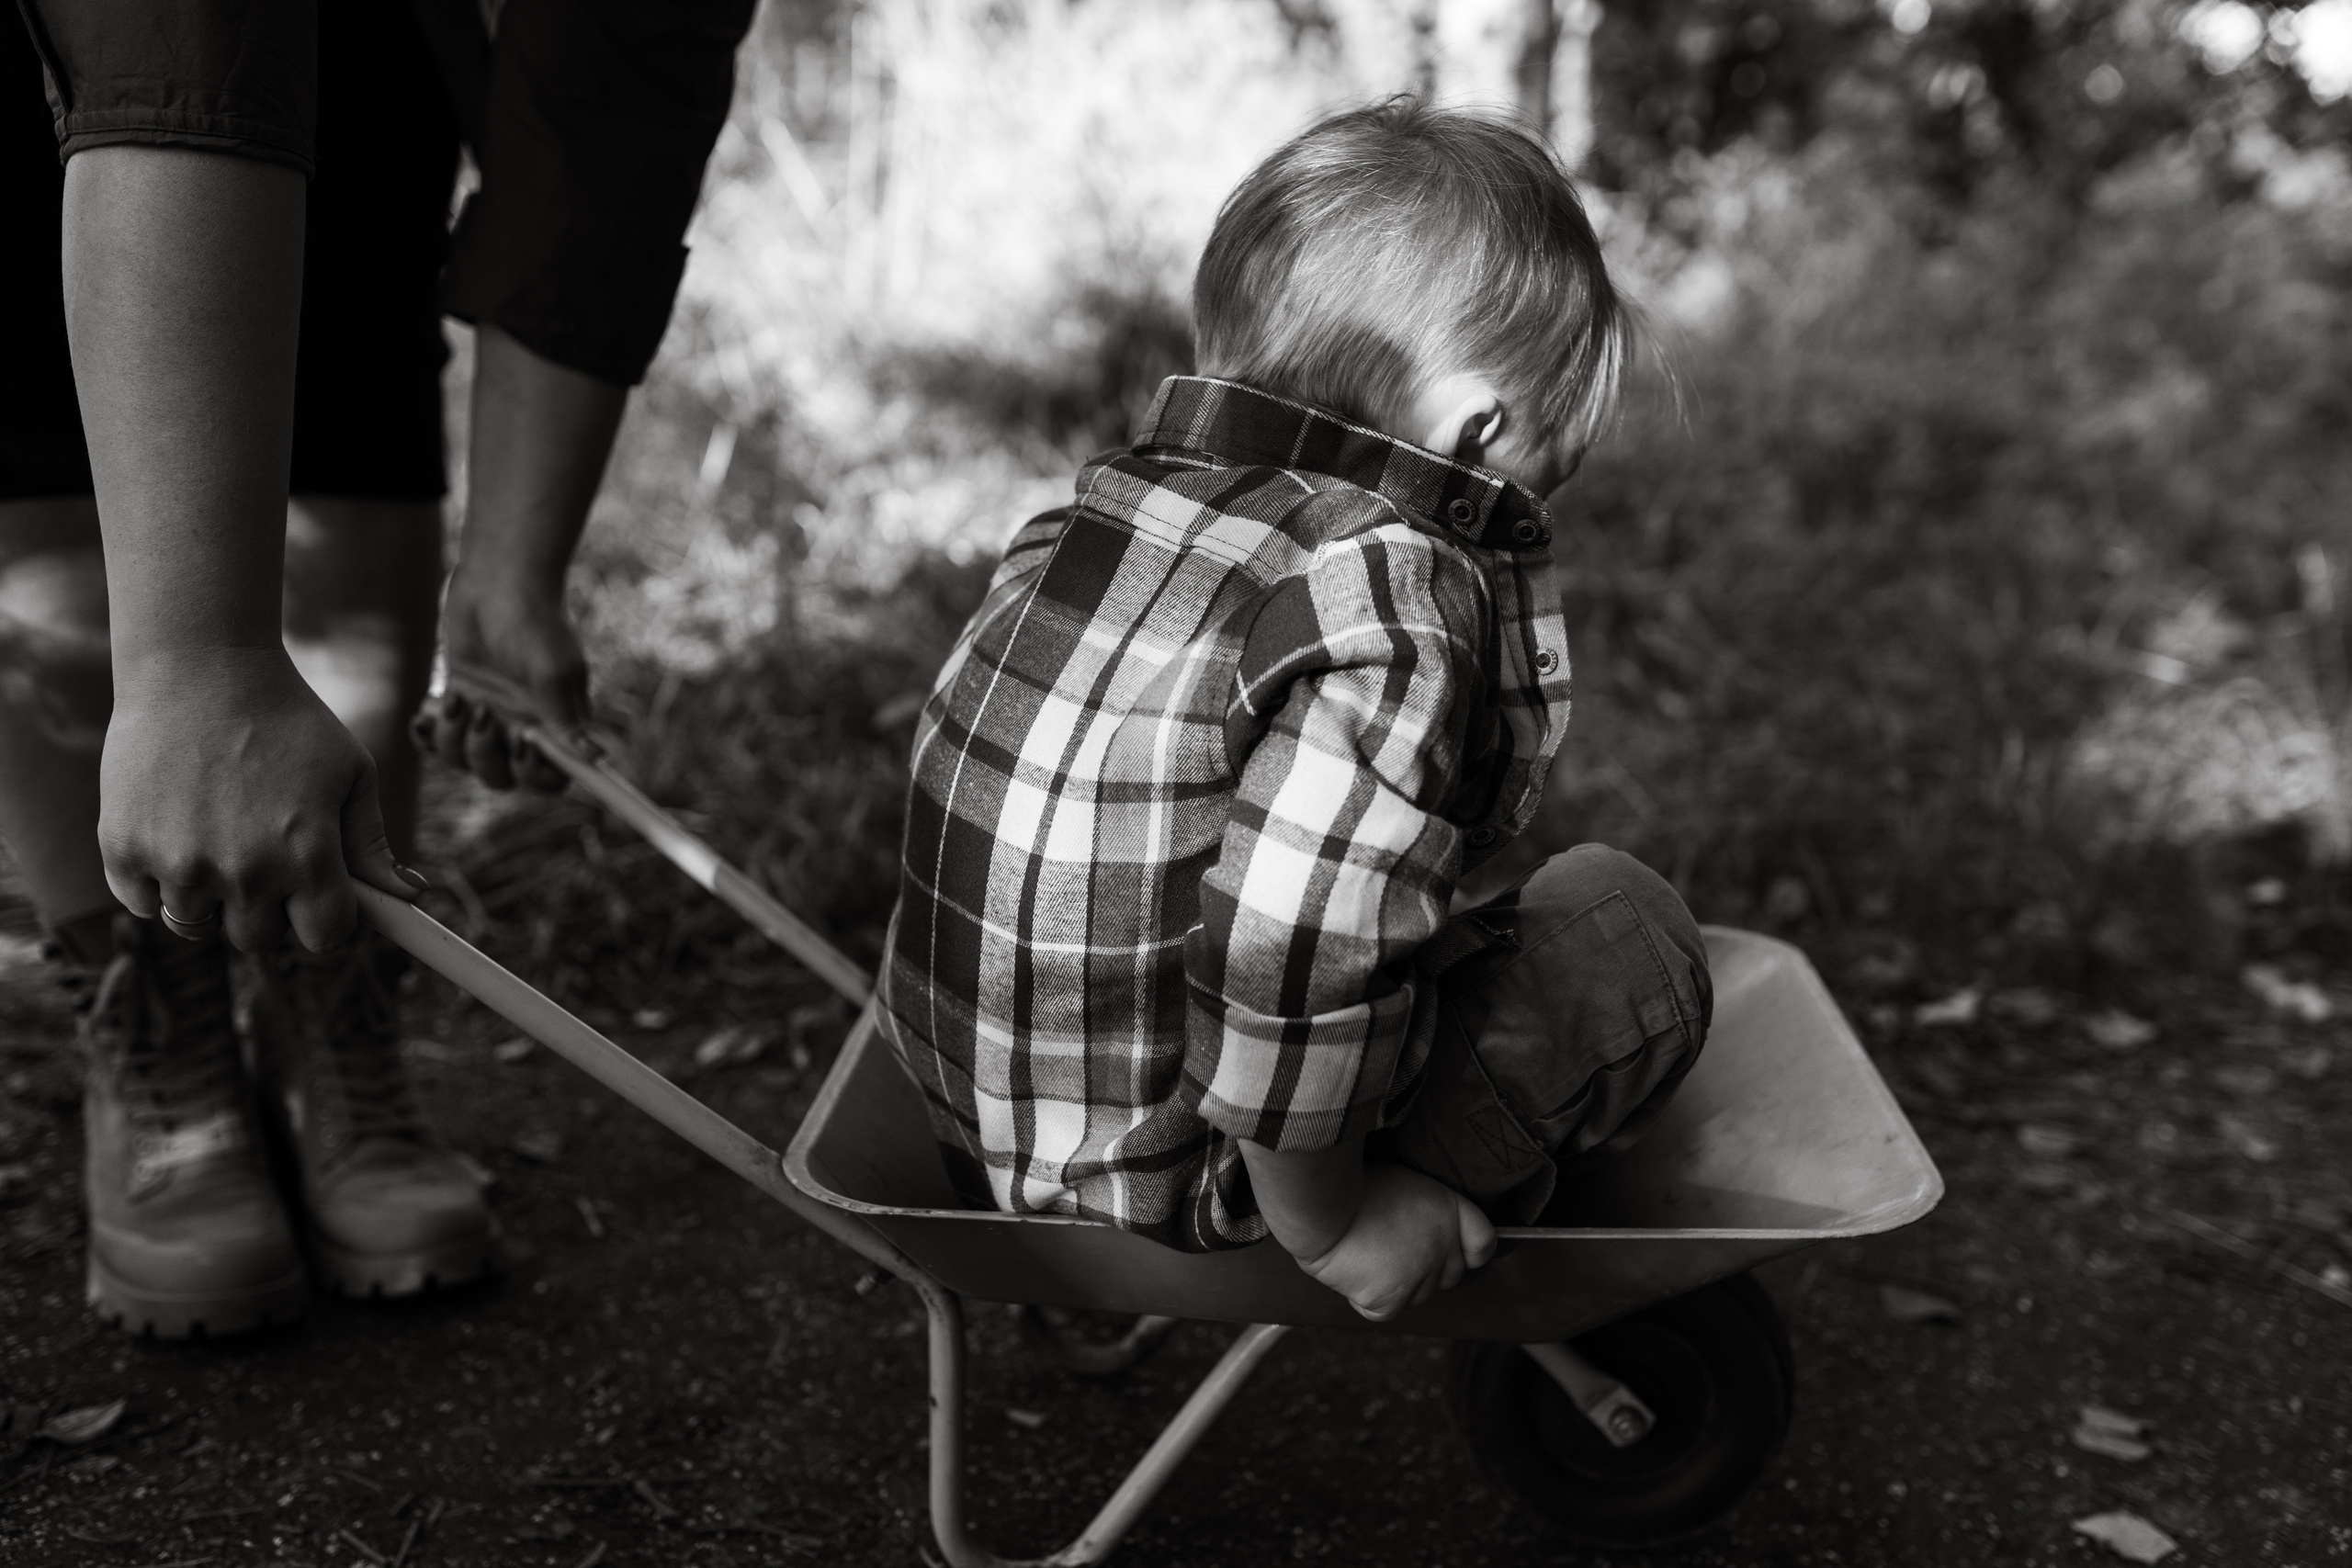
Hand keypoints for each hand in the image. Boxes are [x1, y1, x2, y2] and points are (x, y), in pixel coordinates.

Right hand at [99, 647, 422, 952]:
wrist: (200, 667)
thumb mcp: (351, 774)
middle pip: (258, 939)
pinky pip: (143, 904)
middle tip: (262, 855)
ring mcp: (178, 865)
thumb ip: (373, 846)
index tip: (318, 897)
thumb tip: (411, 897)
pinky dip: (158, 884)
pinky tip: (175, 835)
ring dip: (210, 897)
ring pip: (197, 927)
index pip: (324, 938)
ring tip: (217, 837)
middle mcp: (243, 871)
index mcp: (307, 856)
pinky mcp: (123, 849)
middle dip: (267, 909)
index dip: (325, 920)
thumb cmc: (288, 719)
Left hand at [411, 566, 588, 791]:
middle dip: (486, 755)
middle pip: (503, 778)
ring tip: (458, 699)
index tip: (523, 739)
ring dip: (454, 739)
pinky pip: (436, 742)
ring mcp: (488, 719)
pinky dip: (428, 735)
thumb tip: (593, 757)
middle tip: (485, 712)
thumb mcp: (554, 672)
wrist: (500, 584)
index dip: (537, 774)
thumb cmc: (536, 623)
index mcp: (554, 728)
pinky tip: (427, 712)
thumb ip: (565, 719)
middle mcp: (522, 730)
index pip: (551, 777)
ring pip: (464, 762)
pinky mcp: (457, 703)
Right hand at [1296, 1163, 1496, 1321]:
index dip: (1468, 1250)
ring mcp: (1419, 1275)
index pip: (1483, 1242)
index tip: (1452, 1249)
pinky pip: (1383, 1311)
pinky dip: (1368, 1300)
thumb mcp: (1400, 1181)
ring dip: (1396, 1285)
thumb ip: (1423, 1210)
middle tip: (1389, 1248)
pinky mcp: (1390, 1299)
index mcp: (1449, 1209)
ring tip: (1366, 1255)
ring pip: (1417, 1297)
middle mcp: (1443, 1245)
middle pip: (1449, 1276)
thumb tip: (1421, 1231)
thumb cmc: (1349, 1182)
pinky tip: (1353, 1273)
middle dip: (1426, 1269)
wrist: (1320, 1202)